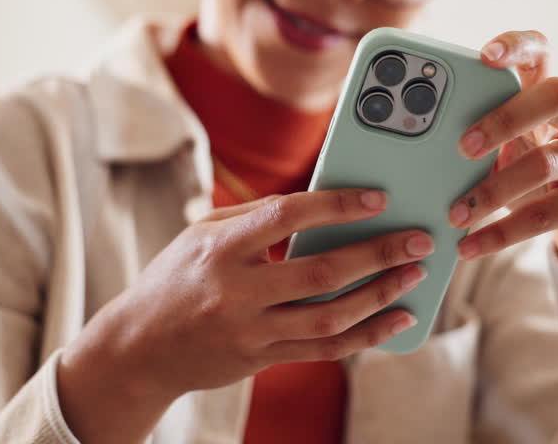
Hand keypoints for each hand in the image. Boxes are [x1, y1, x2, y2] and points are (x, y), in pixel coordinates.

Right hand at [57, 189, 431, 443]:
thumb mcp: (201, 233)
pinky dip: (366, 335)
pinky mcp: (263, 359)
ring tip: (415, 275)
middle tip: (419, 240)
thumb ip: (255, 216)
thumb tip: (321, 200)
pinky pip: (324, 349)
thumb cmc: (176, 278)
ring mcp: (250, 332)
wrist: (138, 349)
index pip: (285, 217)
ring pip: (329, 317)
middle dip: (377, 255)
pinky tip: (396, 319)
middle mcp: (235, 291)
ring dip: (381, 296)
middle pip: (320, 273)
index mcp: (218, 248)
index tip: (377, 198)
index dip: (336, 206)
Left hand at [447, 30, 557, 281]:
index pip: (541, 52)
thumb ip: (472, 137)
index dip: (518, 46)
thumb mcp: (505, 150)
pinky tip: (471, 244)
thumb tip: (409, 143)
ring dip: (496, 188)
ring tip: (456, 212)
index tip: (485, 54)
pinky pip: (549, 214)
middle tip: (463, 146)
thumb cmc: (532, 175)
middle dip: (507, 117)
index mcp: (544, 97)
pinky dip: (503, 232)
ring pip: (550, 161)